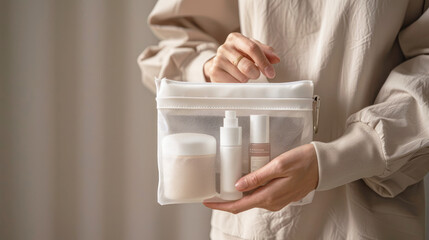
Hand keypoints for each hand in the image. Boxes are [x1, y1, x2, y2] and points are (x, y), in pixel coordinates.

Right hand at [203, 32, 279, 82]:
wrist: (220, 64)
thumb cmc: (239, 56)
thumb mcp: (252, 50)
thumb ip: (266, 53)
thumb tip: (276, 59)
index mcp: (235, 38)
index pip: (252, 48)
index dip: (263, 61)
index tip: (271, 72)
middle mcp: (224, 47)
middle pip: (246, 64)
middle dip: (255, 73)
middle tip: (256, 75)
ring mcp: (218, 60)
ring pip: (240, 76)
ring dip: (245, 79)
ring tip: (242, 74)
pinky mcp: (214, 73)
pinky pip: (233, 84)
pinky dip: (238, 84)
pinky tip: (236, 79)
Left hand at [204, 144, 318, 213]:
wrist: (323, 165)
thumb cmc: (303, 162)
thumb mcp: (278, 166)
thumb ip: (257, 177)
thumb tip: (238, 185)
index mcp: (268, 197)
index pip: (238, 206)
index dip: (221, 205)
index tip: (207, 201)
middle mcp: (271, 203)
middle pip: (243, 204)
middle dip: (227, 198)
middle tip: (214, 188)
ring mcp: (276, 201)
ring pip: (251, 199)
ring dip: (238, 193)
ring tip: (227, 181)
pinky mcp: (280, 196)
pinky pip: (260, 196)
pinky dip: (249, 190)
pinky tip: (245, 180)